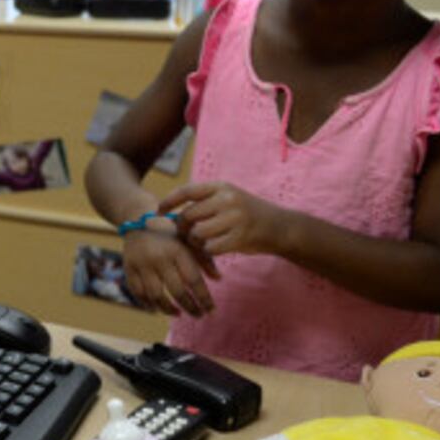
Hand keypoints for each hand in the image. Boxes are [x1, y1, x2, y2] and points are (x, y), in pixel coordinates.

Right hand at [120, 217, 219, 316]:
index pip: (194, 280)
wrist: (139, 220)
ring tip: (178, 313)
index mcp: (178, 250)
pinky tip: (157, 309)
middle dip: (190, 307)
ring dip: (169, 309)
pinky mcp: (129, 268)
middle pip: (177, 291)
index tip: (211, 310)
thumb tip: (218, 279)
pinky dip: (148, 304)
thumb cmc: (171, 233)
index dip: (204, 299)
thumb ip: (204, 259)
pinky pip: (138, 293)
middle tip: (198, 315)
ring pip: (156, 296)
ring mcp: (142, 264)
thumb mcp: (189, 241)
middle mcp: (160, 258)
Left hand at [162, 181, 286, 256]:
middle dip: (183, 228)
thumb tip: (172, 213)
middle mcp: (227, 199)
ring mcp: (235, 218)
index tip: (158, 211)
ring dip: (196, 242)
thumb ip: (205, 202)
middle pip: (189, 216)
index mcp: (222, 187)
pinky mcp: (240, 237)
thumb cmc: (248, 215)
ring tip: (205, 242)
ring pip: (197, 233)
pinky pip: (211, 248)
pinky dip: (209, 252)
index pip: (187, 191)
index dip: (169, 201)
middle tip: (187, 235)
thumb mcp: (229, 199)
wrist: (281, 227)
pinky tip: (216, 249)